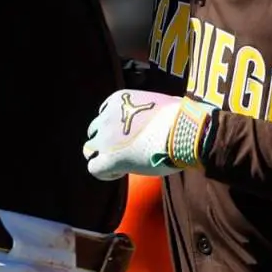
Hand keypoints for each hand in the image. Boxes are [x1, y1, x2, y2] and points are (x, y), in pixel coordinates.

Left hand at [83, 89, 213, 180]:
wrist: (183, 130)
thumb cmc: (181, 117)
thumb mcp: (161, 102)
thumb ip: (151, 109)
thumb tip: (162, 117)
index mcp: (119, 99)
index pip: (104, 113)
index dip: (114, 126)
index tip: (128, 135)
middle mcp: (107, 117)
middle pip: (94, 131)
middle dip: (105, 141)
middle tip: (122, 151)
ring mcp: (106, 138)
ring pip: (88, 150)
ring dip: (102, 156)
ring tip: (120, 164)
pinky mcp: (110, 159)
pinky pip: (95, 168)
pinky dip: (105, 172)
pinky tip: (120, 172)